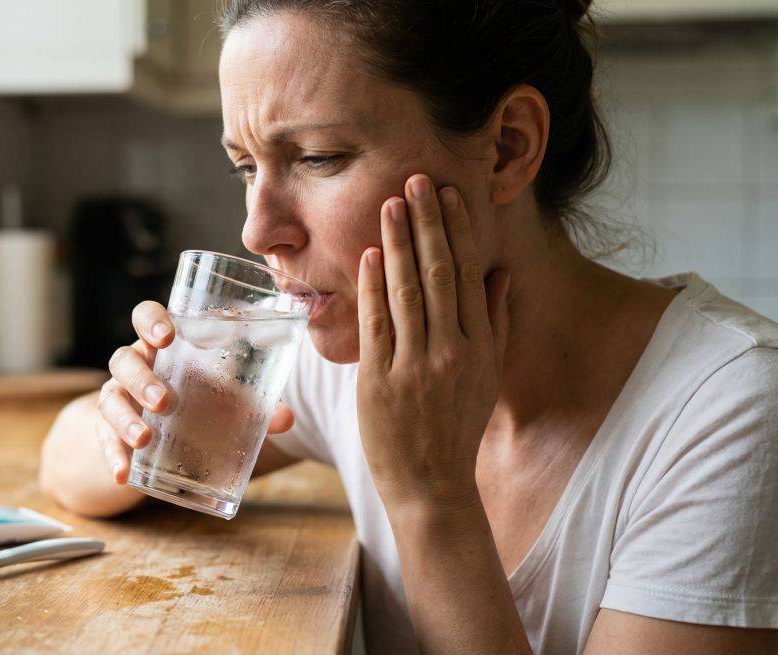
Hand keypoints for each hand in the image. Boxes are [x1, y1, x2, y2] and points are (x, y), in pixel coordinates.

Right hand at [97, 301, 295, 484]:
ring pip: (109, 399)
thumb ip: (255, 404)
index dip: (151, 321)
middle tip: (164, 401)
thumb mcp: (225, 398)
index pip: (145, 316)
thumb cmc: (198, 399)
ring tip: (144, 440)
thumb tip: (286, 418)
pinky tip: (124, 474)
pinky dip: (113, 458)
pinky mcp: (108, 431)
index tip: (168, 336)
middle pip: (123, 360)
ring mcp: (118, 397)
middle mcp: (135, 366)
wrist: (161, 432)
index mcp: (161, 345)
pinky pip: (103, 440)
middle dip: (141, 379)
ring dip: (125, 419)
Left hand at [355, 174, 510, 510]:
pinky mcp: (379, 382)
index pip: (470, 276)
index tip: (450, 195)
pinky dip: (372, 287)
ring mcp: (414, 366)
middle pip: (440, 275)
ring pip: (407, 293)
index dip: (459, 231)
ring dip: (397, 244)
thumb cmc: (457, 425)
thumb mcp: (488, 374)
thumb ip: (495, 321)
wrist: (431, 483)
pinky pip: (376, 325)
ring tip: (390, 204)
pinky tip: (368, 255)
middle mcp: (451, 352)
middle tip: (417, 180)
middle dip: (428, 224)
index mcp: (479, 347)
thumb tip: (500, 271)